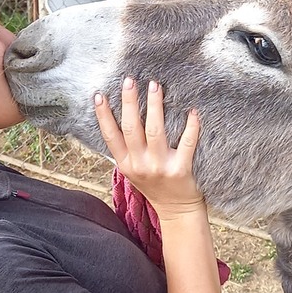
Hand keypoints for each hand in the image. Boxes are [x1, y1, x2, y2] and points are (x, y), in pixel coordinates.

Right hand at [94, 78, 203, 219]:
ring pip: (155, 130)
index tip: (99, 95)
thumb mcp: (133, 171)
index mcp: (126, 165)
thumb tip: (120, 115)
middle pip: (132, 128)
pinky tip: (192, 111)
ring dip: (154, 106)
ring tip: (154, 85)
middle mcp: (141, 165)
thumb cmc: (156, 186)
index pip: (110, 136)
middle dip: (129, 102)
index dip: (103, 115)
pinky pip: (187, 142)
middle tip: (130, 80)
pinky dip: (191, 126)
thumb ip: (127, 149)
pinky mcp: (181, 169)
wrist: (178, 212)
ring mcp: (160, 167)